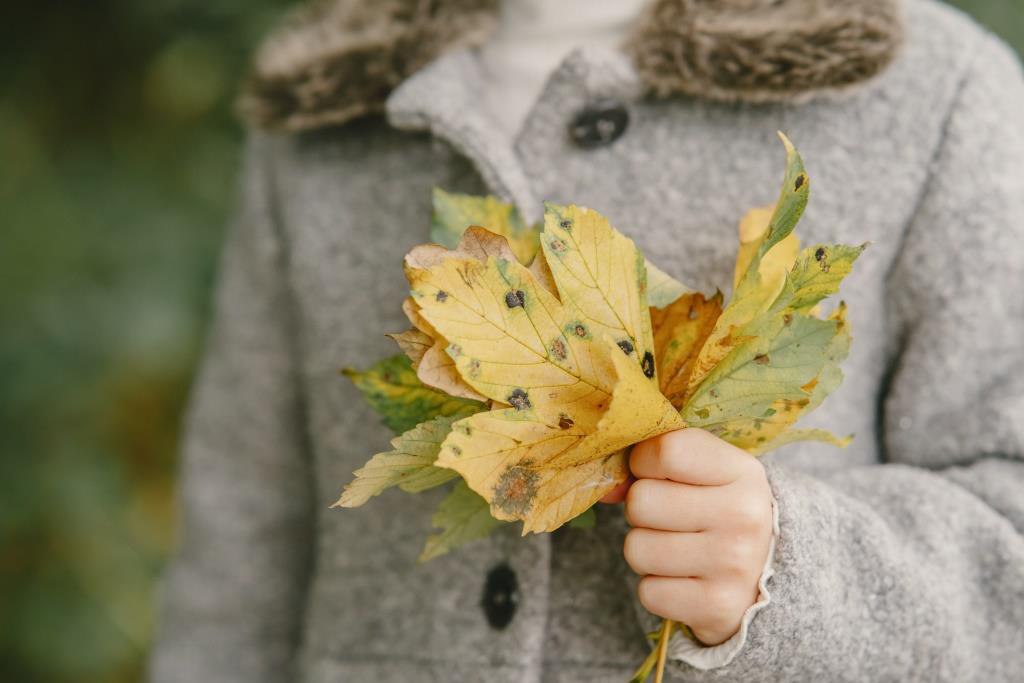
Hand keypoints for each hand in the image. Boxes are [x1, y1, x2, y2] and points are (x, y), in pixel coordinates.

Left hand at [603, 429, 773, 645]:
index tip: (658, 474)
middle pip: (641, 502)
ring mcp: (733, 564)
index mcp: (743, 471)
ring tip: (678, 550)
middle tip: (670, 519)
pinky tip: (685, 580)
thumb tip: (606, 489)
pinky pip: (648, 592)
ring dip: (647, 551)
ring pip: (637, 548)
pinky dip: (657, 588)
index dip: (645, 462)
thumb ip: (652, 465)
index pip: (666, 450)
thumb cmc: (721, 512)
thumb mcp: (706, 475)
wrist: (767, 579)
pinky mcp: (718, 607)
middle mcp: (743, 515)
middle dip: (643, 512)